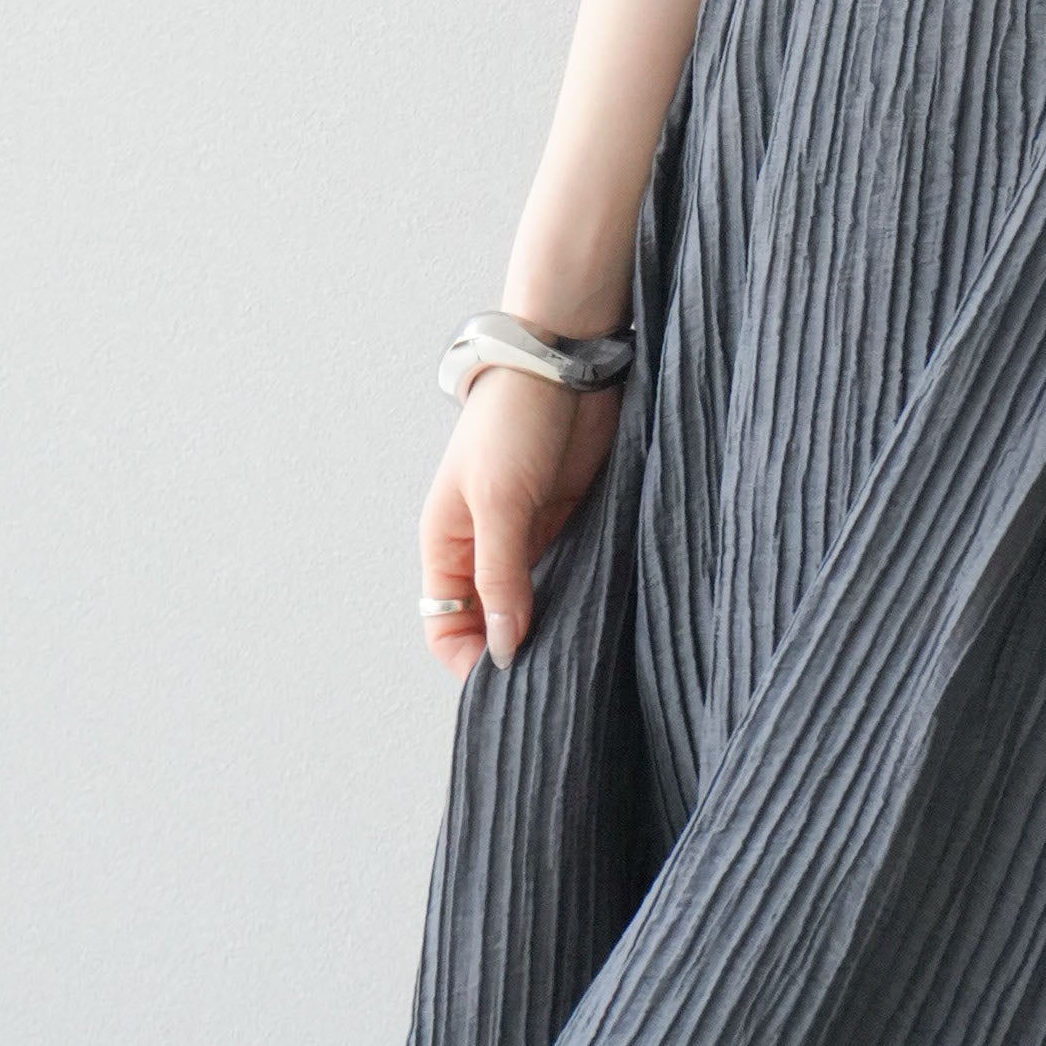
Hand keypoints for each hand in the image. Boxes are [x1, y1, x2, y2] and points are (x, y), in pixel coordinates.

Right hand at [419, 365, 622, 675]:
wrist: (565, 362)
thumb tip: (501, 649)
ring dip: (550, 625)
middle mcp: (484, 546)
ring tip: (579, 654)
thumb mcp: (500, 502)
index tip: (507, 682)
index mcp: (448, 542)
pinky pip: (569, 573)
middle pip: (490, 620)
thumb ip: (500, 576)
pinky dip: (578, 595)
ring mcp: (528, 534)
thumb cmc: (513, 422)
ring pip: (533, 601)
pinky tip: (600, 613)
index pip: (445, 624)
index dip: (468, 657)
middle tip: (553, 678)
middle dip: (513, 649)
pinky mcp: (569, 520)